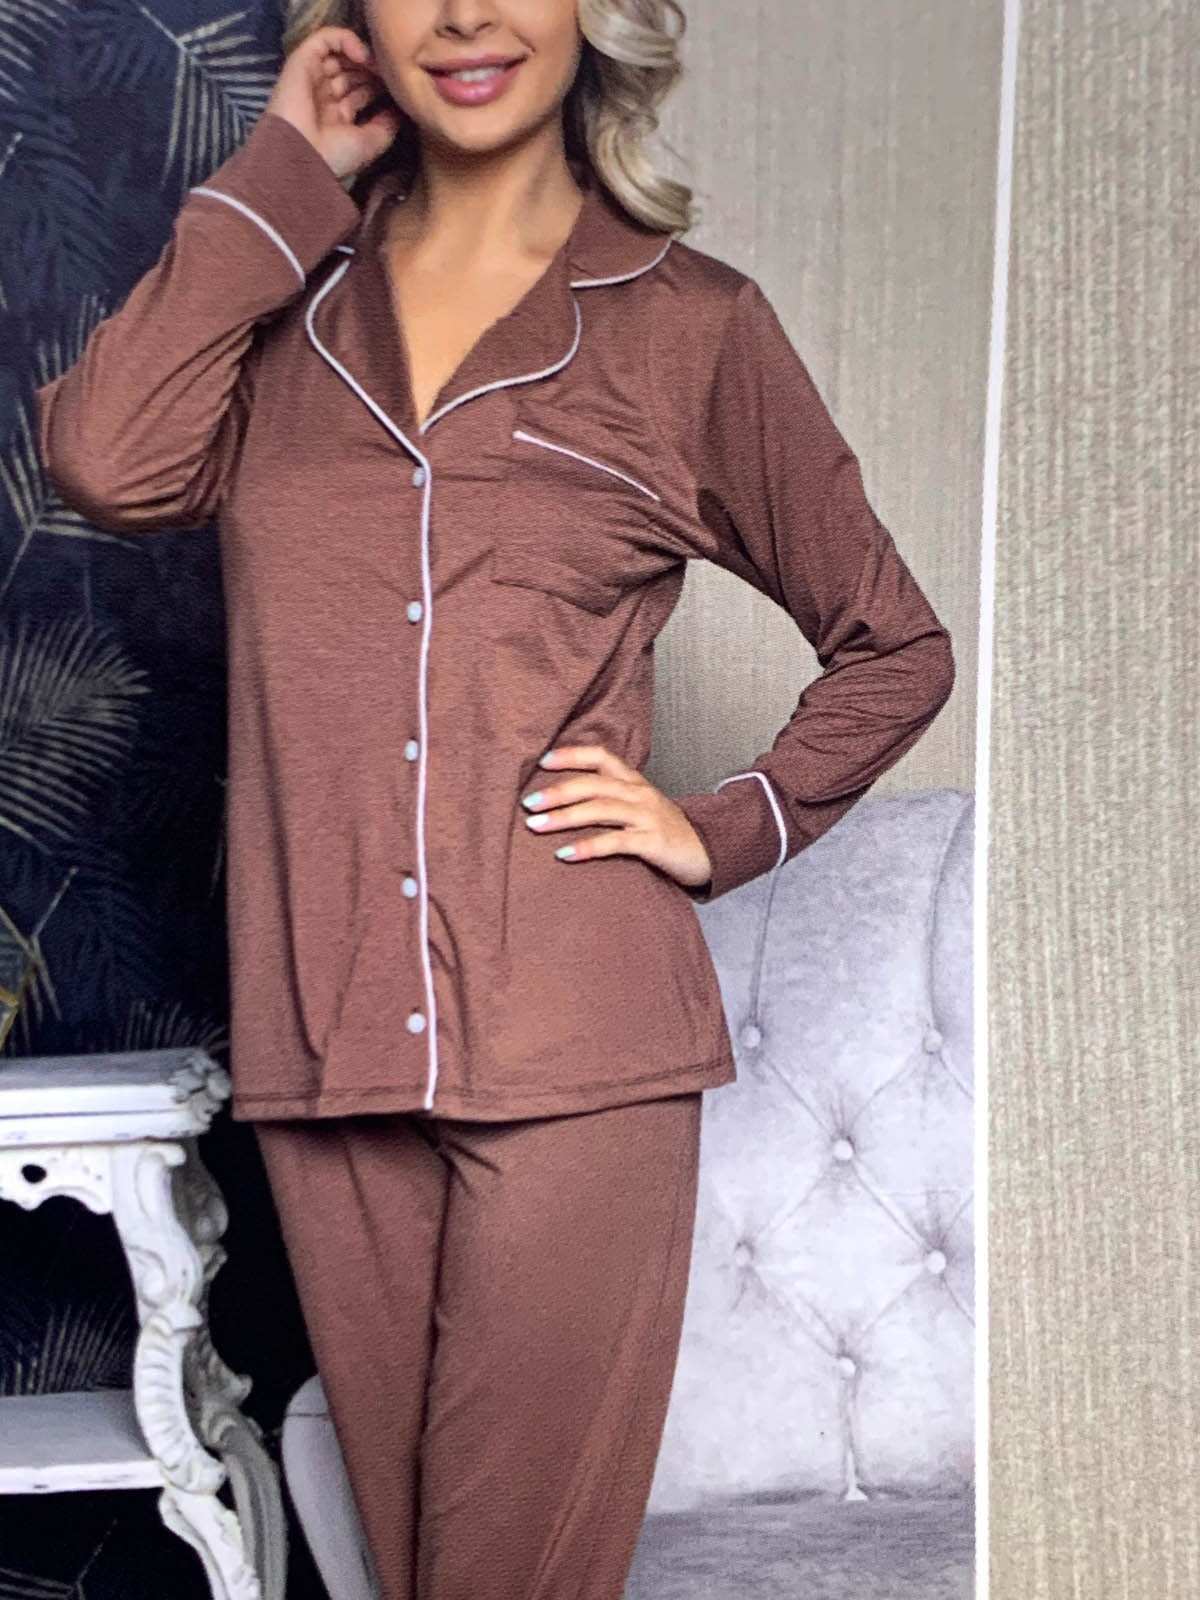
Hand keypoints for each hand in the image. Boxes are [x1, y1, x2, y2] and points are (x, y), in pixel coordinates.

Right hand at [265, 26, 403, 180]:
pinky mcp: (301, 61)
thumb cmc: (333, 156)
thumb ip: (386, 125)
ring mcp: (312, 78)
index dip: (379, 86)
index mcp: (336, 119)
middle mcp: (323, 97)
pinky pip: (324, 38)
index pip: (360, 93)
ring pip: (339, 54)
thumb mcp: (370, 144)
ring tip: (378, 66)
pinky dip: (345, 40)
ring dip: (362, 56)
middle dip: (372, 71)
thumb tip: (399, 110)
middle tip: (390, 74)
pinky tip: (362, 56)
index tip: (396, 89)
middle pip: (350, 72)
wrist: (300, 154)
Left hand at [520, 744, 712, 892]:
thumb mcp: (638, 806)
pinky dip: (587, 847)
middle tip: (528, 803)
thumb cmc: (663, 830)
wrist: (705, 853)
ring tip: (535, 826)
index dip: (571, 755)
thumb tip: (563, 799)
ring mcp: (647, 816)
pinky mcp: (652, 842)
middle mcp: (639, 793)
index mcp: (634, 781)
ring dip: (564, 817)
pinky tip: (564, 854)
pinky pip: (615, 842)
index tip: (542, 761)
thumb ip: (609, 798)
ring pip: (600, 810)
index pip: (600, 757)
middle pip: (593, 784)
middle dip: (557, 792)